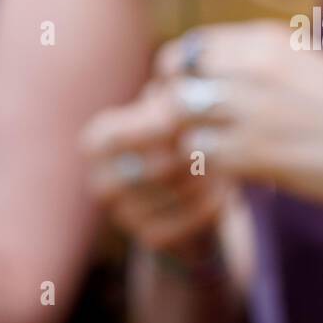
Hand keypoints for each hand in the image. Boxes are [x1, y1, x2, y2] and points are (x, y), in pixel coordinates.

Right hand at [82, 81, 231, 255]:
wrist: (185, 188)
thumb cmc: (178, 130)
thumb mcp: (172, 102)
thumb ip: (175, 92)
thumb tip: (185, 85)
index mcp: (96, 143)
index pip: (116, 135)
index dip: (155, 126)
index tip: (188, 116)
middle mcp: (101, 183)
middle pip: (157, 164)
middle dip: (196, 149)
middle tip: (221, 138)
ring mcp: (123, 216)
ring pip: (179, 190)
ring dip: (212, 173)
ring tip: (225, 160)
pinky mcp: (150, 238)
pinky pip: (189, 217)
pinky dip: (215, 202)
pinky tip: (223, 191)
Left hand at [155, 21, 322, 217]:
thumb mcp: (307, 69)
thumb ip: (258, 69)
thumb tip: (211, 80)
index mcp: (267, 42)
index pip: (191, 49)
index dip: (180, 79)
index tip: (192, 102)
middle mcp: (254, 69)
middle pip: (176, 82)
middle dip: (172, 110)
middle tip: (192, 136)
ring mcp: (253, 112)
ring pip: (181, 121)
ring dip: (187, 142)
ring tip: (213, 157)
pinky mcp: (257, 156)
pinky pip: (201, 159)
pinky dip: (206, 170)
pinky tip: (231, 177)